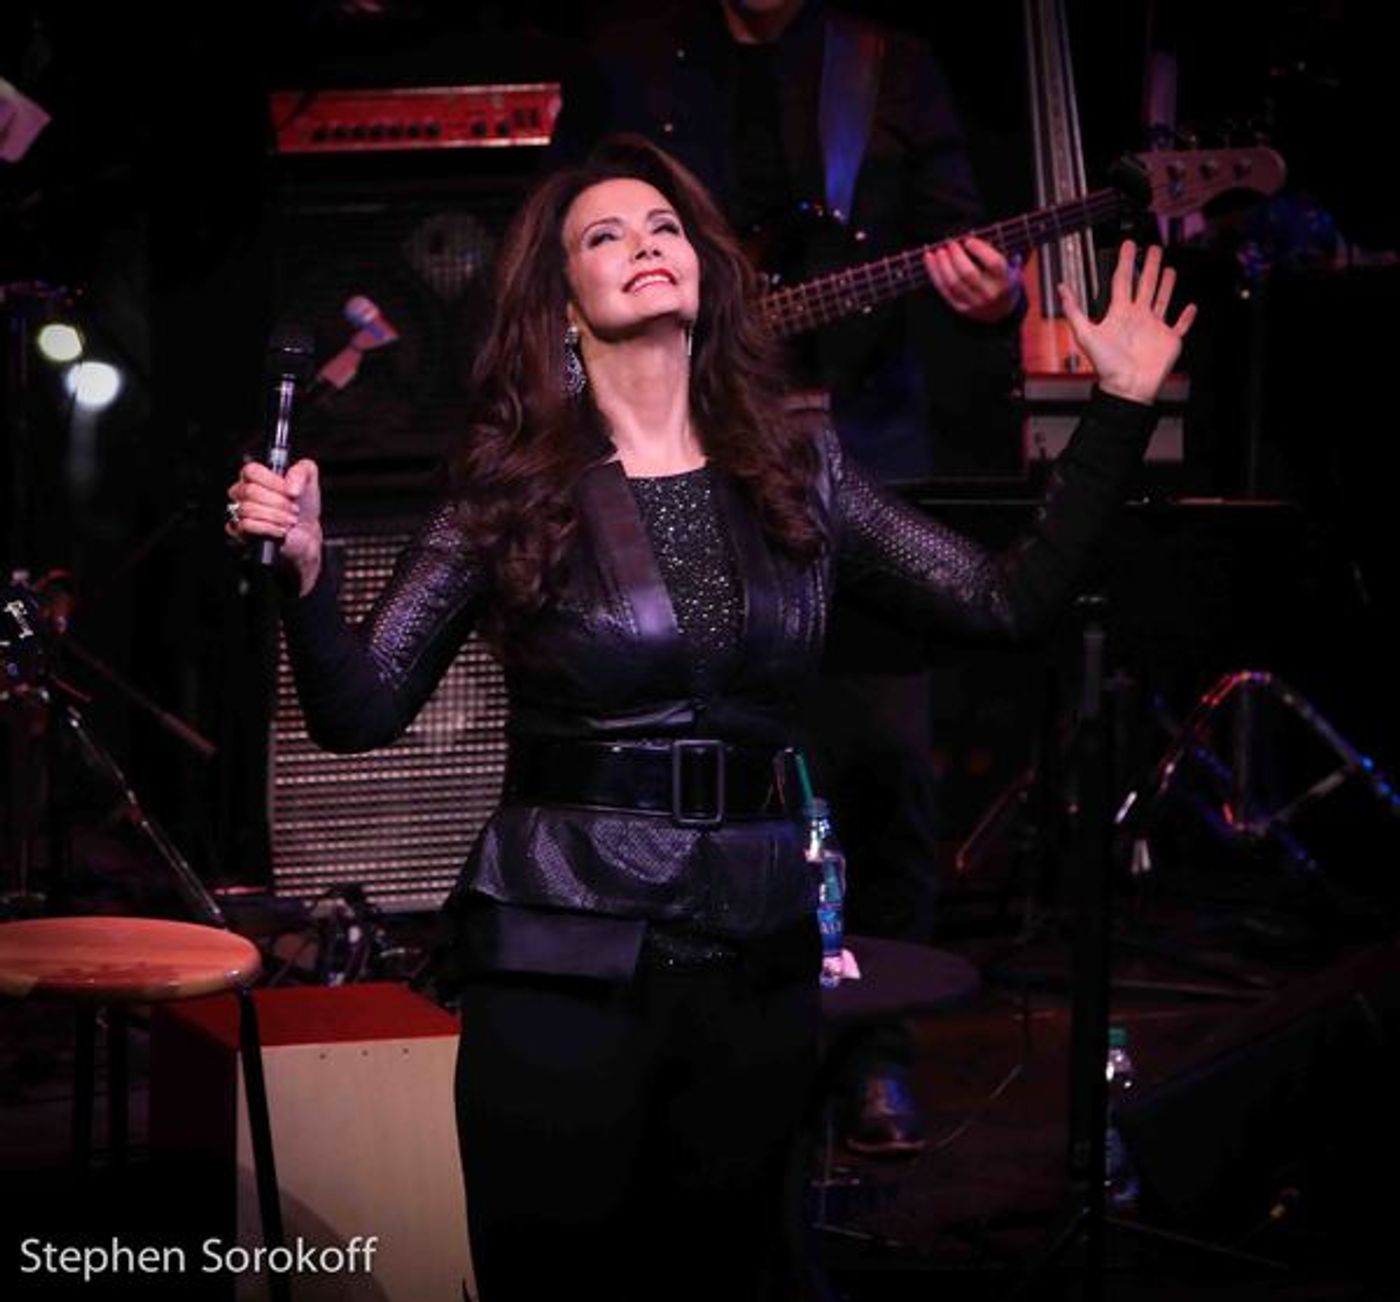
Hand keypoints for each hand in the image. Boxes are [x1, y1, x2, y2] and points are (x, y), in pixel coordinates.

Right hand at [226, 458, 323, 595]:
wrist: (307, 537)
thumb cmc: (305, 509)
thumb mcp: (310, 481)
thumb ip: (302, 469)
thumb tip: (290, 484)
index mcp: (255, 478)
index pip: (251, 470)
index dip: (273, 481)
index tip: (290, 491)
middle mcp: (243, 494)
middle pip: (251, 491)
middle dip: (279, 503)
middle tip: (293, 511)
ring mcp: (239, 514)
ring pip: (249, 509)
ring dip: (276, 517)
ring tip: (288, 522)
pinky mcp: (240, 534)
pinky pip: (246, 527)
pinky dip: (269, 529)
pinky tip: (280, 532)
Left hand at [923, 236, 1021, 323]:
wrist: (1001, 311)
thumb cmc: (1002, 281)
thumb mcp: (1008, 267)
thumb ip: (995, 253)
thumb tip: (972, 238)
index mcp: (1005, 281)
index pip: (994, 263)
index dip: (980, 249)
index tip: (968, 240)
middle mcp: (989, 294)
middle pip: (969, 273)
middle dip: (956, 256)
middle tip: (951, 243)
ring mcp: (973, 303)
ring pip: (953, 283)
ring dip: (942, 264)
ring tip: (939, 251)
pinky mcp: (960, 307)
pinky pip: (943, 289)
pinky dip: (934, 273)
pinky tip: (930, 259)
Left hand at [1059, 240, 1196, 404]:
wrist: (1127, 387)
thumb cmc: (1106, 365)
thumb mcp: (1085, 334)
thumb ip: (1074, 310)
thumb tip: (1061, 288)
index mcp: (1119, 313)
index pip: (1122, 281)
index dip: (1124, 262)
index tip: (1128, 246)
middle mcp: (1137, 317)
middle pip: (1144, 285)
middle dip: (1149, 266)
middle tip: (1153, 249)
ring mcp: (1154, 327)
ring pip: (1162, 299)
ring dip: (1166, 284)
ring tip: (1169, 269)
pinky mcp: (1169, 339)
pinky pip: (1180, 325)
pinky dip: (1187, 317)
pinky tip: (1190, 307)